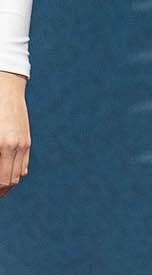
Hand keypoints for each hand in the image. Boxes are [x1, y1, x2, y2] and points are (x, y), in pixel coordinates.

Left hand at [0, 73, 30, 197]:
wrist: (5, 85)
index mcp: (2, 145)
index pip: (0, 180)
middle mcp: (15, 147)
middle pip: (9, 181)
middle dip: (0, 190)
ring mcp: (23, 143)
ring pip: (18, 175)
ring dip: (6, 183)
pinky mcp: (26, 140)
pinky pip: (23, 165)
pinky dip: (15, 173)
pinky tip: (5, 174)